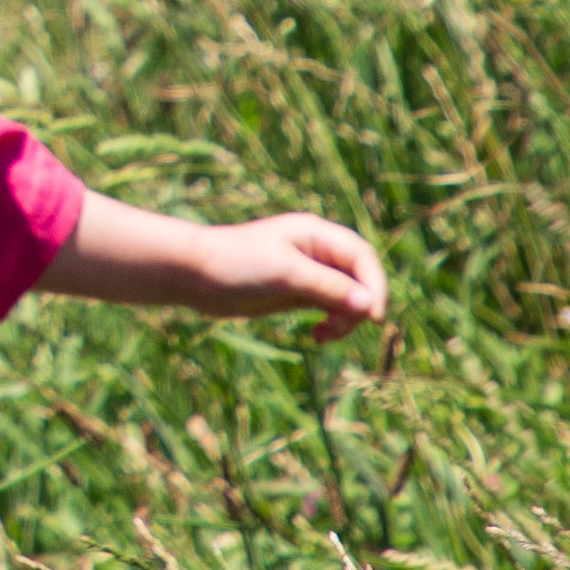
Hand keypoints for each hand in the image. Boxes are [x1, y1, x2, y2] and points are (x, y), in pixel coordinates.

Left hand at [193, 211, 389, 330]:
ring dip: (344, 319)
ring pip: (347, 298)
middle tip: (338, 328)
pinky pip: (330, 308)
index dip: (374, 286)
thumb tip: (369, 306)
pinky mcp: (297, 293)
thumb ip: (328, 287)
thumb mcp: (286, 274)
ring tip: (323, 334)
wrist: (195, 275)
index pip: (362, 257)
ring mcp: (308, 272)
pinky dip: (331, 323)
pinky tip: (317, 336)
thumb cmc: (238, 264)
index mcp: (316, 234)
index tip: (372, 317)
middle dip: (358, 306)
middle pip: (359, 279)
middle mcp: (316, 251)